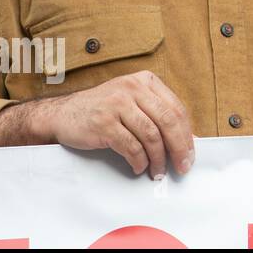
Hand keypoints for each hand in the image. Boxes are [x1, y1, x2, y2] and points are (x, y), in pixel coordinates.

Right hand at [0, 70, 194, 178]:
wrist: (62, 113)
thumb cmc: (103, 110)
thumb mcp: (132, 101)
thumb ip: (157, 112)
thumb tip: (186, 139)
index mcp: (145, 81)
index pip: (176, 108)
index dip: (186, 134)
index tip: (190, 154)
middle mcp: (133, 89)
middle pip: (168, 121)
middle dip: (179, 148)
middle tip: (182, 166)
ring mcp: (117, 105)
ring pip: (151, 136)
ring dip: (158, 159)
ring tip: (158, 171)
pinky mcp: (103, 123)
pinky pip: (131, 147)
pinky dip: (138, 161)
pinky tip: (139, 167)